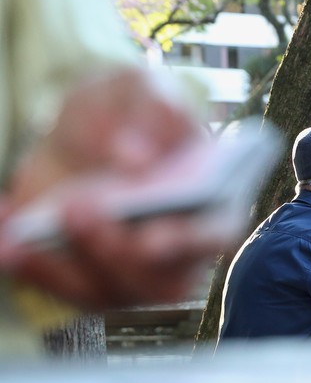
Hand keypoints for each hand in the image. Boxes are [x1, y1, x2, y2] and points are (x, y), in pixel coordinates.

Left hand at [0, 69, 238, 310]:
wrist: (87, 131)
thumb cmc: (130, 112)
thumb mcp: (142, 89)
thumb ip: (154, 110)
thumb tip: (136, 158)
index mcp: (212, 202)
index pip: (217, 234)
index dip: (191, 242)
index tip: (151, 236)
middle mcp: (179, 249)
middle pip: (160, 281)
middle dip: (114, 252)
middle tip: (78, 208)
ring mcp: (133, 270)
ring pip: (107, 293)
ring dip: (65, 272)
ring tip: (23, 238)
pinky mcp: (87, 276)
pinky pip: (59, 287)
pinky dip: (30, 266)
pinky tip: (6, 234)